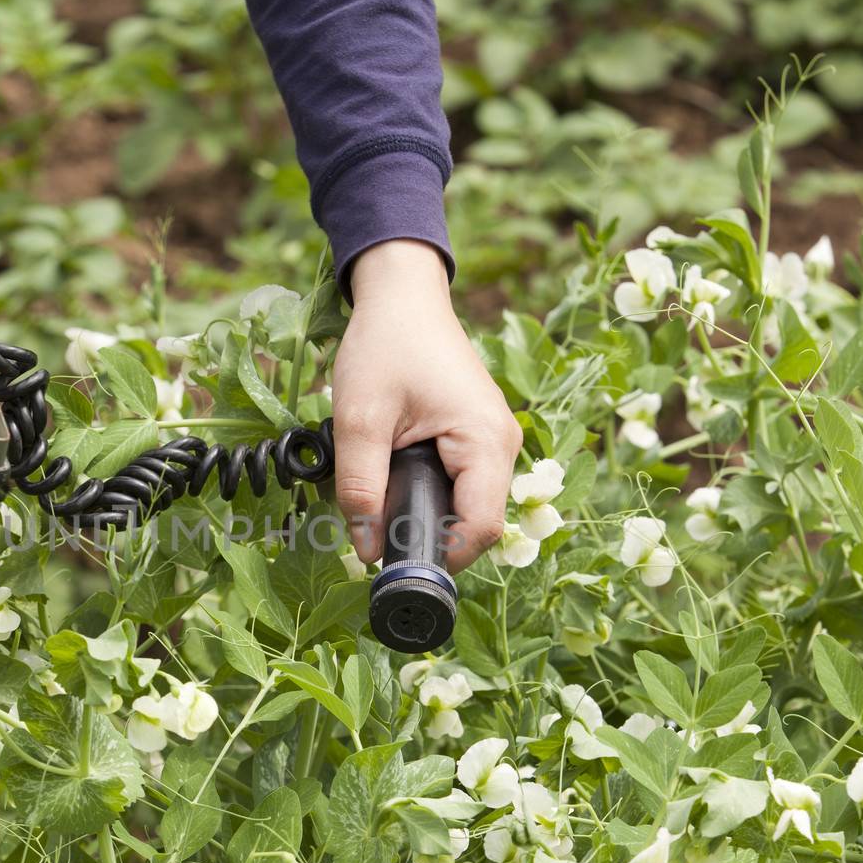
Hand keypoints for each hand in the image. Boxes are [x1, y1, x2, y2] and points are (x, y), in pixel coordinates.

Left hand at [331, 239, 521, 572]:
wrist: (402, 296)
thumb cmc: (385, 346)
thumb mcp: (359, 418)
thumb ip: (360, 486)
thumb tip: (365, 551)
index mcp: (486, 441)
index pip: (480, 528)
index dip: (440, 556)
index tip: (394, 566)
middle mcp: (503, 446)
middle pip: (476, 524)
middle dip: (428, 538)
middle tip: (374, 534)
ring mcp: (493, 443)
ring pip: (466, 507)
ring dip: (425, 516)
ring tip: (379, 506)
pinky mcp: (477, 440)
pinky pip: (461, 486)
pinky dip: (428, 494)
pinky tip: (392, 483)